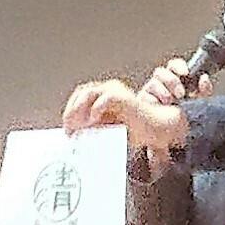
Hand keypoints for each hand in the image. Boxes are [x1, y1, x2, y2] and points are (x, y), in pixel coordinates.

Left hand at [60, 76, 188, 160]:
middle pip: (82, 92)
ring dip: (81, 109)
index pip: (80, 95)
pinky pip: (106, 98)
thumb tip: (76, 135)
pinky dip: (97, 108)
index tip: (68, 129)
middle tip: (70, 129)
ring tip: (79, 125)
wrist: (156, 129)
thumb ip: (93, 128)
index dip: (70, 110)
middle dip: (72, 110)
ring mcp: (116, 91)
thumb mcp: (108, 129)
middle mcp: (109, 89)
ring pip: (90, 92)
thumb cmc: (135, 131)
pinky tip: (94, 121)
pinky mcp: (124, 97)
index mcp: (104, 95)